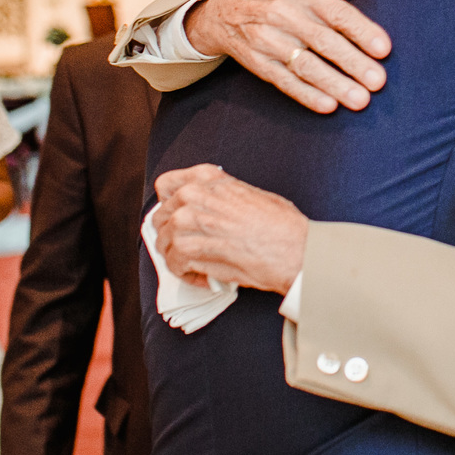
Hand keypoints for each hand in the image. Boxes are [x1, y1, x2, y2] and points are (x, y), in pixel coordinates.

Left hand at [152, 164, 307, 293]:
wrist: (294, 249)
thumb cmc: (282, 225)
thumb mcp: (252, 194)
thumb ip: (223, 196)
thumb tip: (211, 208)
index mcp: (208, 179)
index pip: (166, 185)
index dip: (169, 204)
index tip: (177, 216)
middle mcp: (194, 195)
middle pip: (160, 217)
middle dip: (172, 235)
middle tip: (188, 248)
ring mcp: (190, 222)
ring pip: (164, 242)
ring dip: (177, 257)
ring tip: (197, 266)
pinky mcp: (190, 250)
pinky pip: (173, 263)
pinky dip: (185, 274)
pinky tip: (203, 276)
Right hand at [185, 0, 390, 113]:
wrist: (222, 11)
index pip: (336, 12)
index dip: (361, 30)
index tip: (384, 48)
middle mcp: (283, 14)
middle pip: (323, 41)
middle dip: (352, 62)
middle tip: (378, 81)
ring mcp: (268, 40)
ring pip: (305, 64)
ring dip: (334, 83)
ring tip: (360, 100)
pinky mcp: (258, 62)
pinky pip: (284, 81)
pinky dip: (306, 95)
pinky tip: (328, 107)